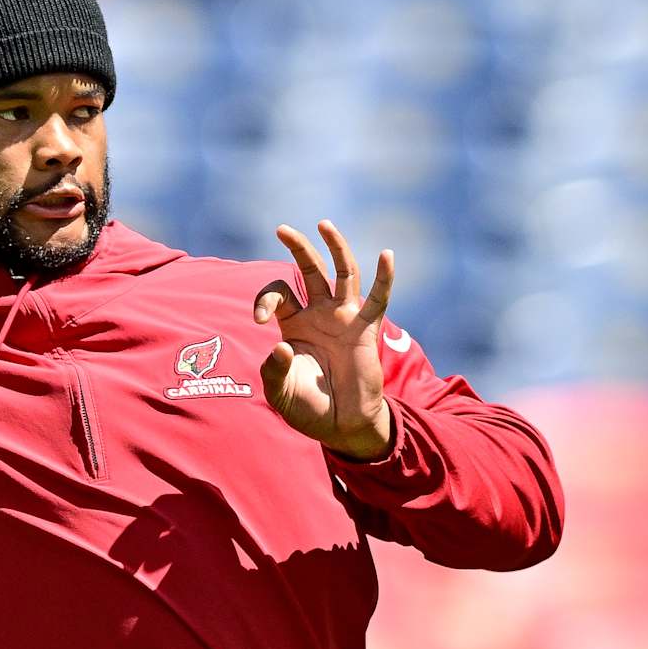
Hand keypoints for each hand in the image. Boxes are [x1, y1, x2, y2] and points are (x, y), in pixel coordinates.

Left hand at [252, 220, 394, 460]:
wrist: (340, 425)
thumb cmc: (307, 406)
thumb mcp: (279, 391)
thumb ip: (273, 370)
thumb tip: (279, 346)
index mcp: (294, 324)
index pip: (278, 294)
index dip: (265, 299)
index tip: (260, 320)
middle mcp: (319, 314)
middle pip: (309, 271)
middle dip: (297, 248)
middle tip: (281, 228)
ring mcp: (344, 318)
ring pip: (342, 273)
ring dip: (335, 248)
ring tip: (323, 224)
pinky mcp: (367, 329)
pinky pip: (379, 299)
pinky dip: (384, 277)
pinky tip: (387, 254)